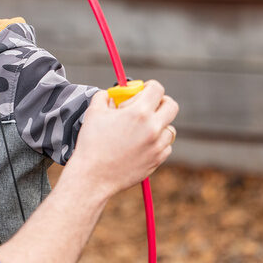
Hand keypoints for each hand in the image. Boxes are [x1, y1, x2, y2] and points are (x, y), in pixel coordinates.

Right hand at [70, 80, 177, 200]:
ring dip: (158, 124)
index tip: (144, 89)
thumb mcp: (93, 112)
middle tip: (148, 105)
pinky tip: (141, 144)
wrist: (93, 176)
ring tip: (141, 128)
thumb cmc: (91, 144)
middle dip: (161, 102)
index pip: (157, 89)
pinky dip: (157, 142)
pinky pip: (165, 146)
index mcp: (139, 113)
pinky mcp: (157, 161)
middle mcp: (153, 128)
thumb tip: (110, 95)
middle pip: (171, 106)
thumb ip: (104, 97)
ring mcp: (157, 146)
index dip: (150, 86)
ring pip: (169, 128)